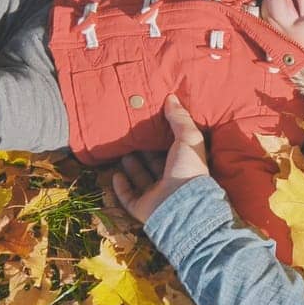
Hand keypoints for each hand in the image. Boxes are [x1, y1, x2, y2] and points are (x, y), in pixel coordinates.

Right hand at [113, 94, 210, 224]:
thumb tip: (172, 97)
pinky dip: (121, 186)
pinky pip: (128, 197)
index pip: (172, 151)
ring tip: (123, 152)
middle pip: (155, 165)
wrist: (180, 204)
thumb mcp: (187, 137)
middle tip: (131, 138)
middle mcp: (171, 181)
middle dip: (144, 153)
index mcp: (184, 165)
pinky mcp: (142, 208)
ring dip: (132, 167)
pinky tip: (115, 174)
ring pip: (141, 179)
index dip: (162, 140)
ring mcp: (156, 196)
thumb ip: (179, 118)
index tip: (150, 126)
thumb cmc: (187, 168)